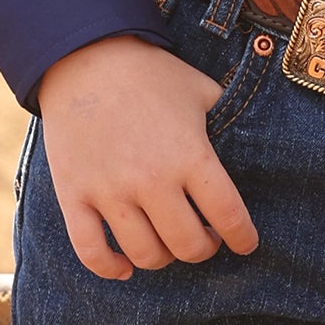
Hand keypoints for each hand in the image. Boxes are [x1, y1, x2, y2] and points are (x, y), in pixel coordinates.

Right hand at [37, 33, 259, 279]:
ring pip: (146, 255)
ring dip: (164, 258)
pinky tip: (126, 265)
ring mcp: (110, 192)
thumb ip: (226, 121)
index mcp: (190, 154)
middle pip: (187, 245)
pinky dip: (112, 268)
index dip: (243, 237)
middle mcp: (152, 179)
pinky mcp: (75, 197)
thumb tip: (250, 143)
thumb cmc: (150, 74)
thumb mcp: (200, 90)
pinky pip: (92, 254)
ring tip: (170, 243)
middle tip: (206, 237)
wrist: (86, 56)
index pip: (228, 215)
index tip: (246, 244)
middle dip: (204, 248)